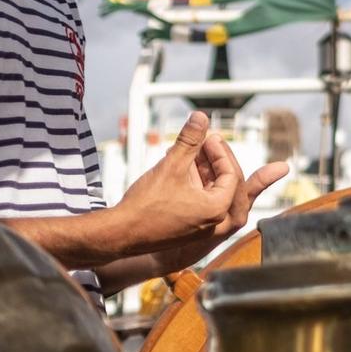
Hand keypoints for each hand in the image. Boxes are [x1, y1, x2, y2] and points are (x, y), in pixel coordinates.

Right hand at [111, 112, 285, 257]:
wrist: (119, 234)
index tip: (208, 138)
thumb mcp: (171, 166)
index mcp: (216, 209)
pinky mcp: (186, 227)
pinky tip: (178, 166)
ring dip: (201, 169)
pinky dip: (192, 182)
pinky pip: (197, 200)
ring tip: (189, 150)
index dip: (220, 152)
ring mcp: (200, 227)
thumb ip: (189, 140)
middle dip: (213, 159)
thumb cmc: (145, 206)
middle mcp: (213, 221)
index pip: (231, 174)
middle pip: (223, 183)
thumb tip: (200, 118)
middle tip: (204, 141)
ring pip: (208, 191)